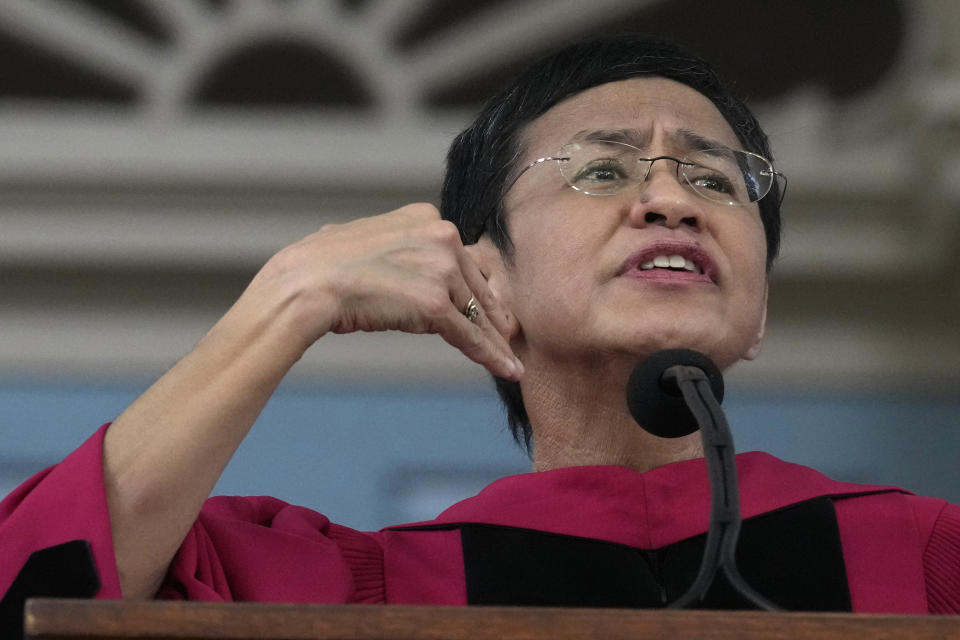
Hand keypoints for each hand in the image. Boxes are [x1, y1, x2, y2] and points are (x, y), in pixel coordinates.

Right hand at [248, 203, 522, 380]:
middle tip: (504, 336)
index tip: (486, 305)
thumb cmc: (321, 265)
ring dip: (494, 341)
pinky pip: (470, 335)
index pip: (460, 258)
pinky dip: (491, 356)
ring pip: (476, 313)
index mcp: (425, 217)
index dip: (474, 287)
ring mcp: (440, 270)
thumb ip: (390, 244)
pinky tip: (508, 370)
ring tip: (509, 360)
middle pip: (475, 285)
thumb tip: (385, 256)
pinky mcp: (436, 305)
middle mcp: (440, 237)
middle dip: (490, 315)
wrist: (306, 284)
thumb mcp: (363, 239)